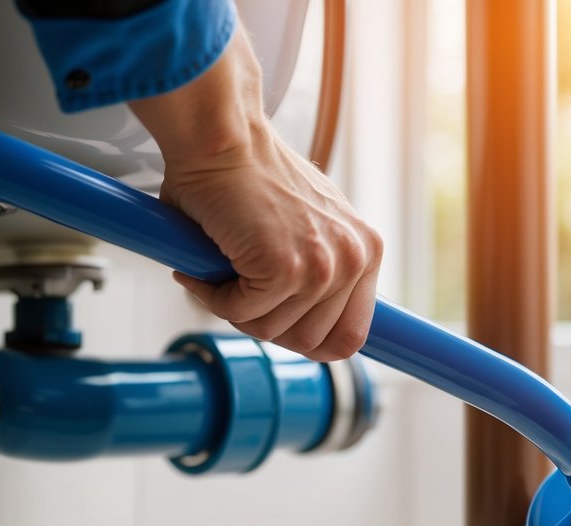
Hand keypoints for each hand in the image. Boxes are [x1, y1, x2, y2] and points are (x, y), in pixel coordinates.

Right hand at [129, 24, 381, 360]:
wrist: (225, 137)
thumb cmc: (253, 177)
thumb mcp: (309, 225)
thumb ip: (319, 271)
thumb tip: (304, 326)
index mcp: (366, 252)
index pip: (350, 335)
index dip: (309, 342)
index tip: (278, 327)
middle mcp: (354, 260)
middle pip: (309, 342)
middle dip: (266, 324)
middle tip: (237, 292)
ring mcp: (322, 267)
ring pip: (270, 331)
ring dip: (235, 309)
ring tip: (219, 272)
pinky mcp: (285, 268)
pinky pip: (241, 312)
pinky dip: (213, 296)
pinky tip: (204, 268)